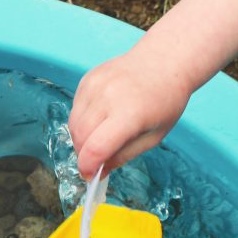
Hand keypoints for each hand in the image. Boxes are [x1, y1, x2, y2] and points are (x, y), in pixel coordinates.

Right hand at [68, 48, 193, 177]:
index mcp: (130, 114)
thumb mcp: (153, 137)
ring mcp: (95, 85)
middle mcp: (109, 96)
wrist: (164, 61)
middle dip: (84, 154)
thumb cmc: (164, 101)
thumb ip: (124, 156)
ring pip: (73, 124)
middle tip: (97, 159)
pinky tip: (100, 116)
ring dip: (81, 138)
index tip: (90, 176)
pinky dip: (82, 120)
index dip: (88, 167)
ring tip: (100, 137)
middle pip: (80, 137)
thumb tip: (99, 172)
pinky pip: (76, 109)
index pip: (96, 147)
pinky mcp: (87, 79)